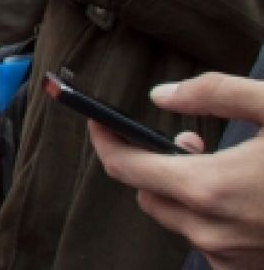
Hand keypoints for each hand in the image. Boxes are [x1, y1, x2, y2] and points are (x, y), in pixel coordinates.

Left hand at [90, 73, 263, 269]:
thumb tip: (162, 95)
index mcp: (208, 187)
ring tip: (224, 164)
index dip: (104, 140)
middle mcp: (212, 230)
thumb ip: (213, 93)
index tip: (96, 119)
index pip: (125, 168)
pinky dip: (214, 219)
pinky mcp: (252, 268)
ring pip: (179, 221)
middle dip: (154, 164)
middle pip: (147, 196)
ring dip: (185, 191)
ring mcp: (233, 257)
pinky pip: (211, 244)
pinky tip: (248, 198)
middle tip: (190, 138)